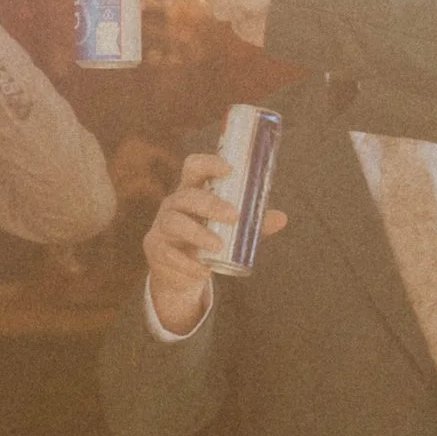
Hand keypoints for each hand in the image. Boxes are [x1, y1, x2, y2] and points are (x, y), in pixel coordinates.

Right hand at [143, 152, 287, 335]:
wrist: (178, 271)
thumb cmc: (206, 239)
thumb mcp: (229, 230)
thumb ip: (252, 225)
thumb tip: (281, 218)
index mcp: (191, 191)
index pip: (193, 167)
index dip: (209, 164)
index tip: (229, 170)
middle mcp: (173, 204)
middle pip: (187, 196)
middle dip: (210, 204)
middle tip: (233, 216)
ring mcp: (161, 226)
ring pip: (174, 223)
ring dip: (197, 233)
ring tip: (219, 246)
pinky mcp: (156, 249)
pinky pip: (168, 253)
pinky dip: (187, 263)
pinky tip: (203, 270)